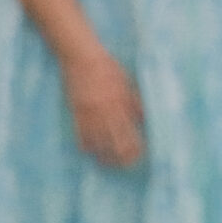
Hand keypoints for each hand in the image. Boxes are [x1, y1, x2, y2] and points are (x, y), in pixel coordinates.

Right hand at [64, 46, 143, 167]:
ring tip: (110, 163)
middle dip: (123, 158)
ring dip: (105, 157)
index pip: (132, 135)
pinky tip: (93, 152)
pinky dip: (88, 147)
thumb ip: (136, 103)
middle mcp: (106, 112)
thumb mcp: (128, 83)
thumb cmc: (108, 68)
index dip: (136, 150)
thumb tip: (145, 120)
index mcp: (122, 103)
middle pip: (116, 145)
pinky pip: (81, 137)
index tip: (140, 156)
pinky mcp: (76, 113)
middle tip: (127, 165)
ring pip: (98, 145)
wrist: (81, 57)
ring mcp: (90, 114)